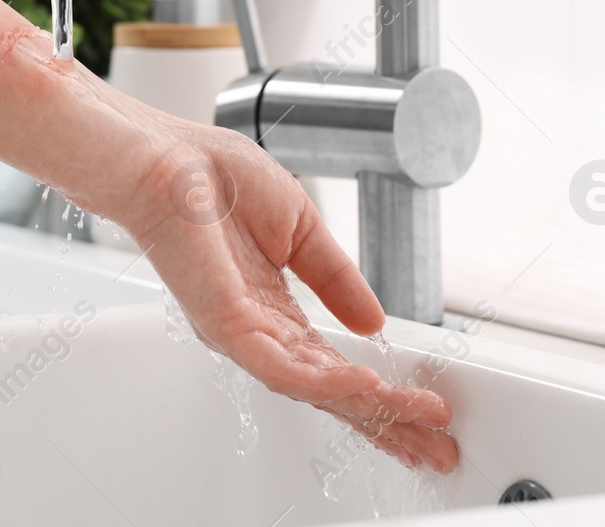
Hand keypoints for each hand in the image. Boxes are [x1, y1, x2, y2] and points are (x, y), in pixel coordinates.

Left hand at [119, 125, 459, 472]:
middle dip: (387, 419)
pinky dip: (325, 380)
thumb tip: (375, 322)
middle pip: (330, 389)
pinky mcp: (225, 323)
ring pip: (314, 387)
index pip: (334, 365)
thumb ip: (335, 278)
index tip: (426, 411)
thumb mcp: (299, 228)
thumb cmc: (212, 177)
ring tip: (419, 420)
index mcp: (271, 309)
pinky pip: (279, 366)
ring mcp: (240, 332)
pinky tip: (364, 384)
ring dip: (371, 406)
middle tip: (437, 448)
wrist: (168, 157)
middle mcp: (256, 330)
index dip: (382, 390)